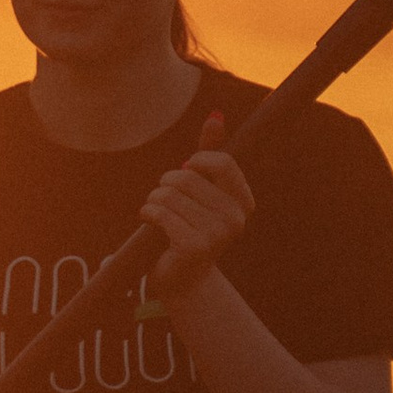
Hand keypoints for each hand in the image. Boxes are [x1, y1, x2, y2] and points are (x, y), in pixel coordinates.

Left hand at [142, 113, 252, 307]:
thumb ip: (209, 153)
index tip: (187, 173)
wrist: (182, 278)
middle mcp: (236, 219)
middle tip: (165, 199)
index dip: (196, 161)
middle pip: (188, 175)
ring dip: (154, 199)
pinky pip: (161, 212)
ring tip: (157, 213)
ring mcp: (217, 235)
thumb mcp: (202, 190)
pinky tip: (149, 221)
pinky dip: (148, 213)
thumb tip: (216, 115)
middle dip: (166, 183)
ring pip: (170, 193)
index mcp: (243, 202)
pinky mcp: (195, 247)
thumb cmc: (190, 227)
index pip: (221, 161)